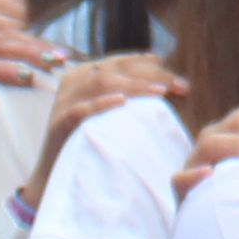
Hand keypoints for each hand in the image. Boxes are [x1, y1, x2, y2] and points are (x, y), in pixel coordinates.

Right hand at [29, 50, 185, 197]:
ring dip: (133, 85)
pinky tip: (122, 103)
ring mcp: (64, 102)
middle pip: (116, 68)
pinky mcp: (58, 124)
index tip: (181, 83)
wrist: (58, 177)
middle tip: (179, 88)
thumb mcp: (111, 111)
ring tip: (160, 92)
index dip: (155, 68)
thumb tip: (163, 71)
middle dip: (151, 74)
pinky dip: (101, 104)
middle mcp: (74, 81)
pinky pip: (79, 110)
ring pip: (100, 82)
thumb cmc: (92, 141)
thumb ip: (130, 90)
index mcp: (87, 73)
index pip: (124, 62)